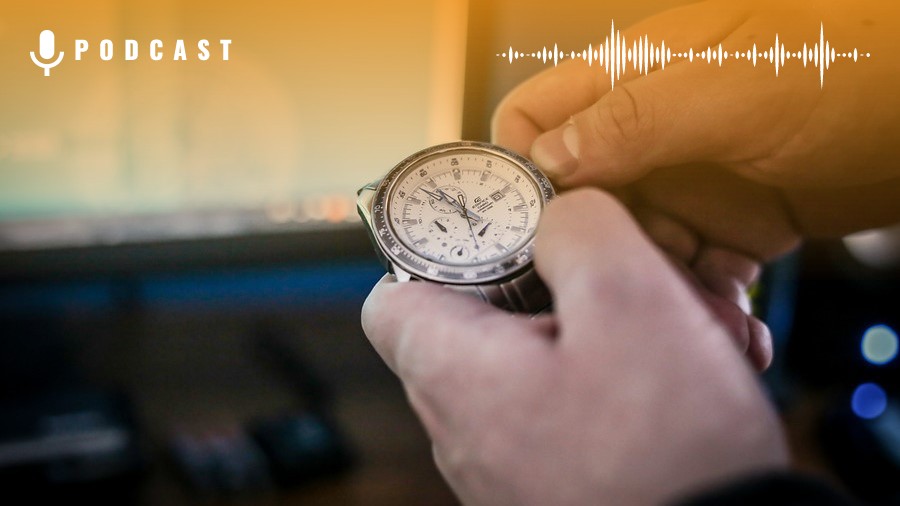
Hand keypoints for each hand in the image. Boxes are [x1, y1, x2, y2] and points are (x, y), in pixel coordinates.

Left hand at [362, 189, 787, 505]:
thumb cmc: (666, 450)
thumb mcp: (629, 300)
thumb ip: (579, 230)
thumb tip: (559, 216)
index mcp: (456, 374)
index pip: (394, 293)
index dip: (444, 246)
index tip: (509, 227)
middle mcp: (467, 426)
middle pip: (484, 316)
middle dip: (561, 278)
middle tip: (629, 271)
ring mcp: (510, 460)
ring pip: (543, 356)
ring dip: (608, 324)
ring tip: (684, 322)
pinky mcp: (558, 480)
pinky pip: (573, 404)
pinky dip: (621, 374)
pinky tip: (689, 369)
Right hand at [492, 0, 899, 366]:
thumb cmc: (855, 59)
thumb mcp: (730, 88)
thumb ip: (632, 121)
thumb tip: (545, 159)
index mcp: (632, 79)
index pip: (533, 119)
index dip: (515, 173)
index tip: (519, 233)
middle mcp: (649, 133)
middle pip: (578, 201)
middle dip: (588, 255)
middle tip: (615, 302)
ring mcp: (691, 180)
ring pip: (634, 248)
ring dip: (654, 292)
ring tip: (694, 331)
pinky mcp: (734, 223)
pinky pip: (695, 271)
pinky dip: (706, 304)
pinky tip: (733, 330)